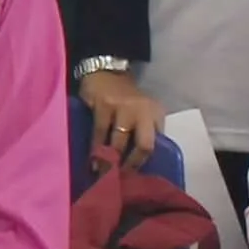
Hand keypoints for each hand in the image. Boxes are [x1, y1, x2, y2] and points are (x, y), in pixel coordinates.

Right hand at [80, 65, 161, 179]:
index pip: (155, 144)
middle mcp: (144, 111)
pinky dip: (96, 150)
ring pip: (119, 142)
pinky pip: (100, 133)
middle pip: (144, 145)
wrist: (105, 71)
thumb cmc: (125, 99)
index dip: (143, 162)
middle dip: (131, 164)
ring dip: (111, 161)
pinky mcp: (104, 105)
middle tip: (120, 177)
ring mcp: (124, 108)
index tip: (132, 176)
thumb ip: (145, 132)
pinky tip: (93, 161)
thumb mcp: (143, 112)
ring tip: (104, 174)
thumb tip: (138, 163)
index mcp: (156, 114)